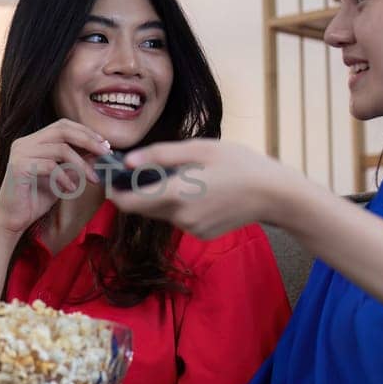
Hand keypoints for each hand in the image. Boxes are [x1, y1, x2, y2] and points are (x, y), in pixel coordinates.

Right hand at [0, 119, 110, 237]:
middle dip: (88, 140)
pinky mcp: (18, 166)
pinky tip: (71, 189)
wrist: (12, 219)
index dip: (85, 132)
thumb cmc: (35, 199)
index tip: (104, 144)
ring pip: (60, 148)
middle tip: (106, 153)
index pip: (63, 125)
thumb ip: (76, 163)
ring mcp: (20, 153)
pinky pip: (50, 166)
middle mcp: (25, 142)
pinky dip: (65, 177)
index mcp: (33, 141)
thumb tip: (100, 151)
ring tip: (92, 178)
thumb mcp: (62, 178)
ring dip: (81, 164)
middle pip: (62, 130)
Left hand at [104, 139, 305, 238]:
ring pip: (162, 213)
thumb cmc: (240, 164)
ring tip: (182, 175)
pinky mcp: (202, 234)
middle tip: (141, 171)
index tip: (108, 182)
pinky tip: (201, 191)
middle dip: (137, 193)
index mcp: (176, 193)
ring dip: (162, 197)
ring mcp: (191, 228)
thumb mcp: (200, 149)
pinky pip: (180, 219)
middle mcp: (180, 216)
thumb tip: (127, 162)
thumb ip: (160, 155)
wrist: (274, 195)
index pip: (129, 203)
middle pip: (143, 208)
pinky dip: (180, 205)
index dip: (114, 194)